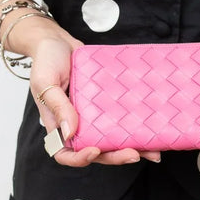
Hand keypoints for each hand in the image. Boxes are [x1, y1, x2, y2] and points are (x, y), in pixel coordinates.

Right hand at [31, 35, 160, 165]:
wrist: (58, 41)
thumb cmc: (46, 60)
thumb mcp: (46, 81)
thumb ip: (57, 105)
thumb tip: (70, 132)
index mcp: (58, 124)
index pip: (65, 153)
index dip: (79, 158)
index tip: (94, 150)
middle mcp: (76, 125)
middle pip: (96, 152)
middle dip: (115, 156)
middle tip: (134, 154)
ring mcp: (92, 116)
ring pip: (111, 140)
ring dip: (131, 148)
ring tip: (152, 150)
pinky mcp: (106, 105)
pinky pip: (121, 120)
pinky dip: (136, 128)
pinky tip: (153, 131)